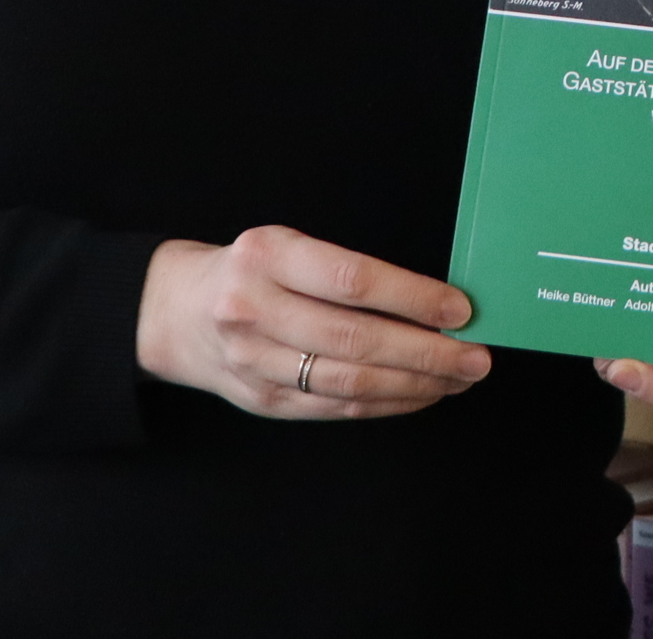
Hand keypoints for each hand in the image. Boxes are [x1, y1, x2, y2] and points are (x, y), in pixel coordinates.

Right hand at [135, 227, 490, 419]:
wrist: (176, 311)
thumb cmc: (254, 270)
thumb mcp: (289, 246)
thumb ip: (346, 271)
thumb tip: (436, 300)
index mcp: (267, 256)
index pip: (353, 279)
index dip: (412, 297)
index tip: (461, 310)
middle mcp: (253, 309)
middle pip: (354, 339)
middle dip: (426, 353)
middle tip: (476, 358)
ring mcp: (252, 361)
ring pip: (347, 381)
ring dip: (415, 385)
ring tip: (459, 378)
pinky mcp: (260, 400)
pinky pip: (333, 406)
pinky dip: (385, 403)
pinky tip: (420, 394)